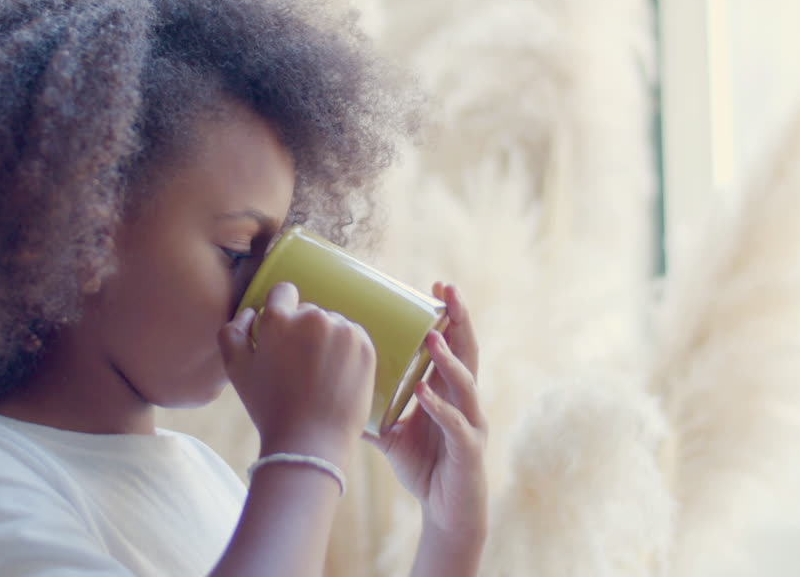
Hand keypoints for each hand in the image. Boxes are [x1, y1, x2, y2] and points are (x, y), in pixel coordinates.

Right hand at [219, 281, 375, 467]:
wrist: (310, 440)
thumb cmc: (269, 406)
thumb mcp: (236, 370)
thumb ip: (232, 332)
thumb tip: (251, 312)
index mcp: (279, 319)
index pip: (283, 292)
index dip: (281, 310)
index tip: (283, 332)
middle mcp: (313, 317)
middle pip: (309, 311)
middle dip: (303, 331)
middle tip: (299, 364)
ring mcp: (343, 330)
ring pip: (332, 325)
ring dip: (327, 340)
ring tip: (319, 374)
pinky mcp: (365, 346)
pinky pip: (353, 338)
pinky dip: (347, 351)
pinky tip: (336, 375)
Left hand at [367, 283, 486, 542]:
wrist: (445, 512)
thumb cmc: (423, 466)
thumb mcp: (391, 432)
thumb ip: (369, 408)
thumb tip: (328, 389)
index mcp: (448, 391)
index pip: (453, 344)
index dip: (449, 315)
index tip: (437, 286)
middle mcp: (464, 401)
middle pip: (468, 352)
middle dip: (460, 320)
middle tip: (448, 292)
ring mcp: (470, 425)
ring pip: (466, 385)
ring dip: (449, 360)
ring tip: (433, 337)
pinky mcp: (469, 452)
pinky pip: (457, 426)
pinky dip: (441, 409)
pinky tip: (424, 395)